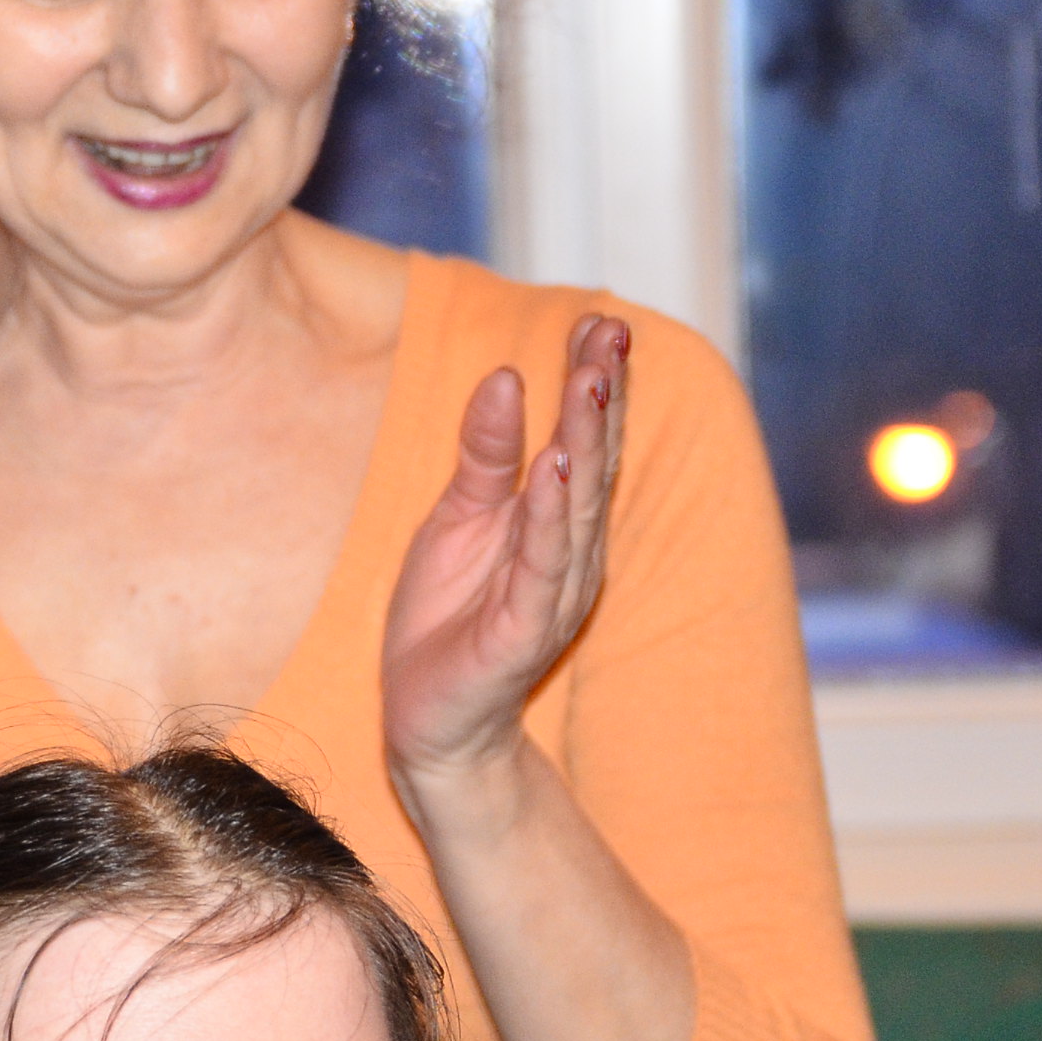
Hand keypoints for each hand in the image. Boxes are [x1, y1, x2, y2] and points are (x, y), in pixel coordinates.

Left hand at [378, 313, 629, 787]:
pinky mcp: (523, 632)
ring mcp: (550, 592)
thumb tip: (508, 376)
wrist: (430, 722)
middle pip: (590, 462)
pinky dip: (547, 516)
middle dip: (601, 394)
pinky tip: (552, 469)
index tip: (601, 318)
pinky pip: (540, 565)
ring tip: (590, 382)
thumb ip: (486, 452)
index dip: (595, 380)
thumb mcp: (459, 517)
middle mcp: (568, 551)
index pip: (582, 440)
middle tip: (610, 329)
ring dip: (584, 443)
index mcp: (554, 520)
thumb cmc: (450, 617)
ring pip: (575, 506)